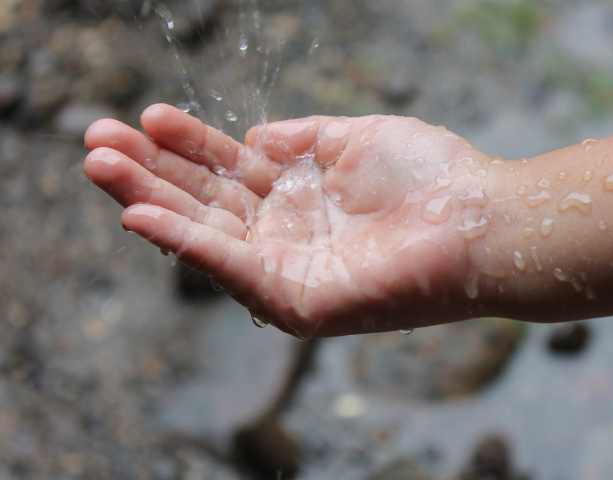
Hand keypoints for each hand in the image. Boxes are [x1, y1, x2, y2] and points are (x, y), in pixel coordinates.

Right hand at [85, 104, 492, 336]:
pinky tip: (140, 214)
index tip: (149, 115)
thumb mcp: (356, 138)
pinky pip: (231, 267)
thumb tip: (252, 136)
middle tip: (96, 140)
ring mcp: (289, 268)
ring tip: (98, 164)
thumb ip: (302, 138)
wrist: (478, 219)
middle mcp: (288, 233)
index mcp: (301, 196)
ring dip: (149, 200)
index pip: (230, 169)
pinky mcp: (296, 300)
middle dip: (150, 171)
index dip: (189, 144)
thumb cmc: (431, 176)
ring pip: (205, 232)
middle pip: (205, 200)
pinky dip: (184, 242)